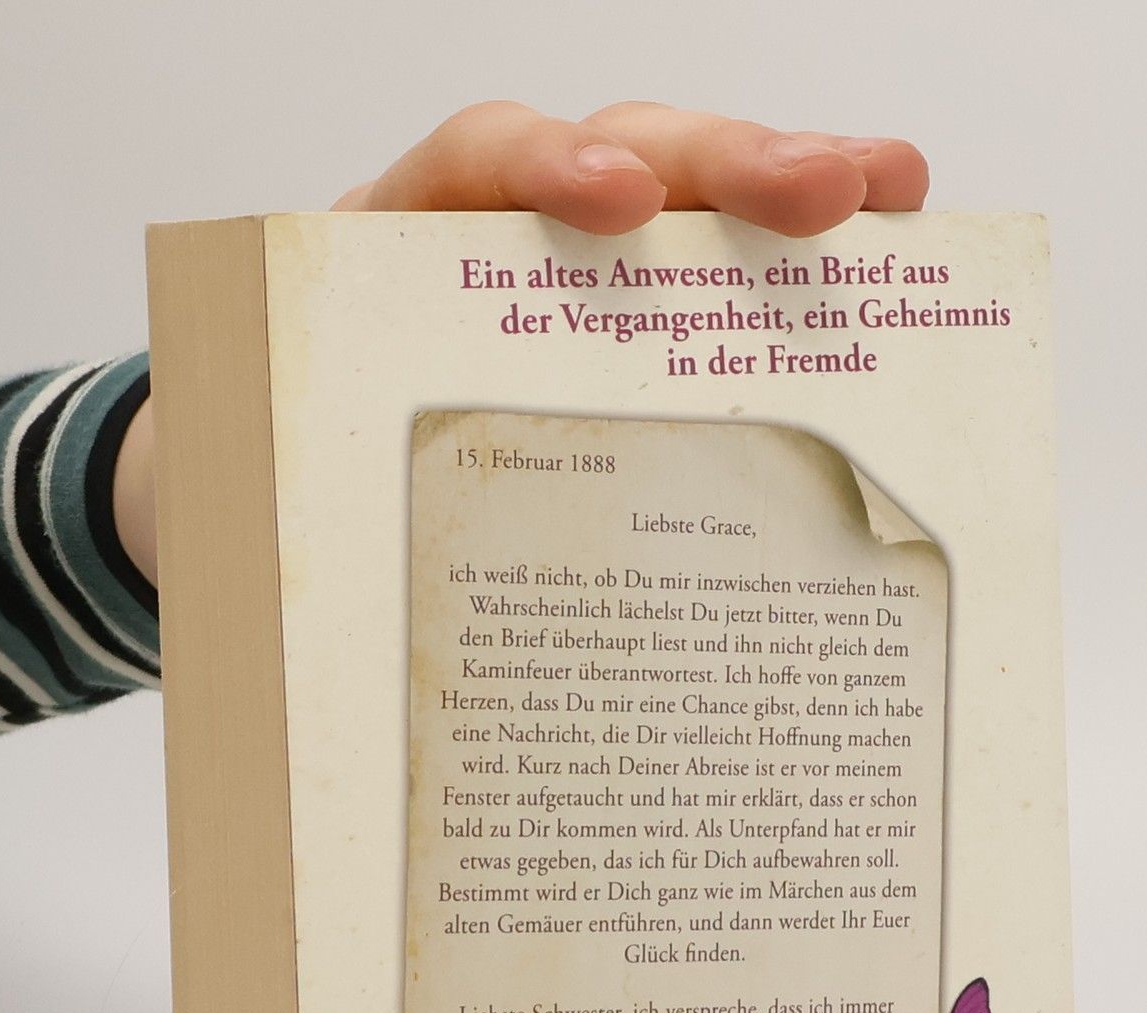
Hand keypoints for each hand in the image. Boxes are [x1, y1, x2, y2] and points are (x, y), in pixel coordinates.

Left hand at [115, 102, 929, 582]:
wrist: (260, 499)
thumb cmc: (286, 498)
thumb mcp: (288, 503)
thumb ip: (313, 532)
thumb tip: (306, 716)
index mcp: (400, 262)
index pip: (480, 166)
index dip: (549, 168)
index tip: (615, 202)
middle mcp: (504, 248)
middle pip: (627, 161)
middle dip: (729, 167)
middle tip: (826, 191)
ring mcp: (581, 286)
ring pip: (697, 213)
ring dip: (797, 199)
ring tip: (886, 198)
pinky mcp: (634, 340)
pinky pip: (720, 293)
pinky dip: (797, 283)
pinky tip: (881, 266)